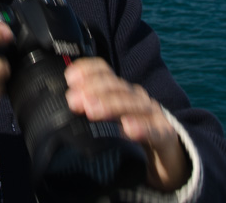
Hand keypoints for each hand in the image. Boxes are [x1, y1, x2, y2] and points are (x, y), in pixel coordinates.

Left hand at [65, 58, 189, 191]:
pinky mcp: (165, 135)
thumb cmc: (134, 134)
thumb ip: (89, 113)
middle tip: (74, 100)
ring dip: (111, 105)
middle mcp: (135, 97)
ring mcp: (152, 114)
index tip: (70, 77)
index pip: (105, 72)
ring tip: (92, 110)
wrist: (169, 156)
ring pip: (132, 104)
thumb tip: (56, 112)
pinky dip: (142, 128)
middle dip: (93, 89)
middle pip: (115, 87)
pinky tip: (128, 129)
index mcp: (120, 91)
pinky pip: (154, 131)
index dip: (88, 70)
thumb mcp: (110, 120)